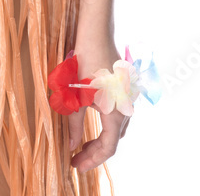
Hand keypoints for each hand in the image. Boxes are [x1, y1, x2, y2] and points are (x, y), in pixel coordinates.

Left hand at [66, 38, 129, 172]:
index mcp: (116, 112)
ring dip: (101, 139)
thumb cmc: (84, 63)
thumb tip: (72, 145)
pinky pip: (118, 115)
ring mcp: (127, 98)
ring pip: (117, 128)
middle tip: (76, 159)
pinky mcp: (124, 90)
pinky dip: (106, 126)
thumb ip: (74, 124)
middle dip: (95, 152)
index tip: (75, 165)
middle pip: (113, 140)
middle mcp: (126, 108)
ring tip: (82, 146)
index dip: (92, 160)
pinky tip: (93, 125)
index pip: (108, 147)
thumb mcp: (75, 96)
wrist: (96, 34)